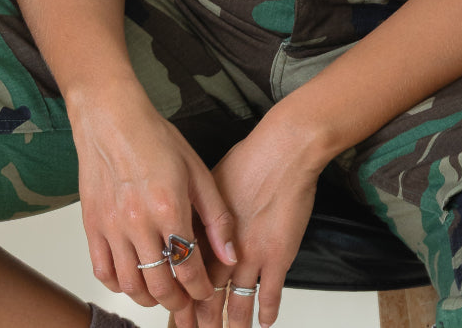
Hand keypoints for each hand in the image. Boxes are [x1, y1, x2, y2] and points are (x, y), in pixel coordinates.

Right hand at [71, 86, 236, 318]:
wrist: (111, 118)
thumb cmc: (154, 138)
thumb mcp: (197, 171)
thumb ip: (216, 217)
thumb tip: (230, 253)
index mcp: (169, 207)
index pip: (188, 268)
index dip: (202, 289)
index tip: (207, 291)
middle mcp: (138, 222)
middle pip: (160, 286)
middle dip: (179, 301)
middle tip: (187, 300)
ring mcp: (112, 226)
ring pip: (131, 286)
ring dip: (150, 299)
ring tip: (162, 293)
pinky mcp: (92, 225)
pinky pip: (102, 271)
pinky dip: (119, 285)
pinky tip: (133, 279)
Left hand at [200, 120, 317, 327]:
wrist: (283, 151)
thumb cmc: (249, 158)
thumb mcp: (209, 182)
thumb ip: (199, 213)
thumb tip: (187, 225)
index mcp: (206, 230)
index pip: (187, 274)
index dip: (181, 298)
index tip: (178, 315)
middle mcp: (225, 247)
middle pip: (208, 295)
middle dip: (201, 321)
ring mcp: (252, 255)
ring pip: (237, 303)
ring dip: (232, 324)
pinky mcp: (278, 256)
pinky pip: (270, 294)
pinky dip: (267, 311)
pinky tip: (265, 322)